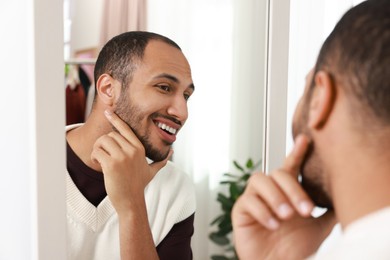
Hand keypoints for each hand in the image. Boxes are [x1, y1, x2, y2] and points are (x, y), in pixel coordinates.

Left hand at [91, 110, 171, 214]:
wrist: (131, 201)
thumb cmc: (139, 185)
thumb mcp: (152, 171)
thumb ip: (161, 161)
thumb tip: (171, 152)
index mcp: (139, 149)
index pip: (126, 129)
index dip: (116, 119)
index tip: (108, 111)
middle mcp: (132, 150)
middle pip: (111, 134)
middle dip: (103, 143)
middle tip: (102, 154)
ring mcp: (122, 157)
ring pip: (102, 141)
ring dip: (97, 149)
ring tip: (99, 159)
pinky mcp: (111, 164)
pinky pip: (97, 151)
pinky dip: (94, 156)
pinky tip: (98, 164)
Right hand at [232, 134, 335, 259]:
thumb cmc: (295, 249)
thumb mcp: (319, 227)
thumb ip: (329, 209)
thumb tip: (346, 193)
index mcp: (287, 192)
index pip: (290, 167)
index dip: (297, 153)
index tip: (305, 139)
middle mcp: (270, 191)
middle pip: (277, 173)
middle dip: (293, 189)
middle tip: (306, 210)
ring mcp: (253, 199)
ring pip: (260, 180)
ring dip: (275, 196)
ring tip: (287, 216)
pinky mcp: (240, 210)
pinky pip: (248, 201)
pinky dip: (263, 212)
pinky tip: (274, 225)